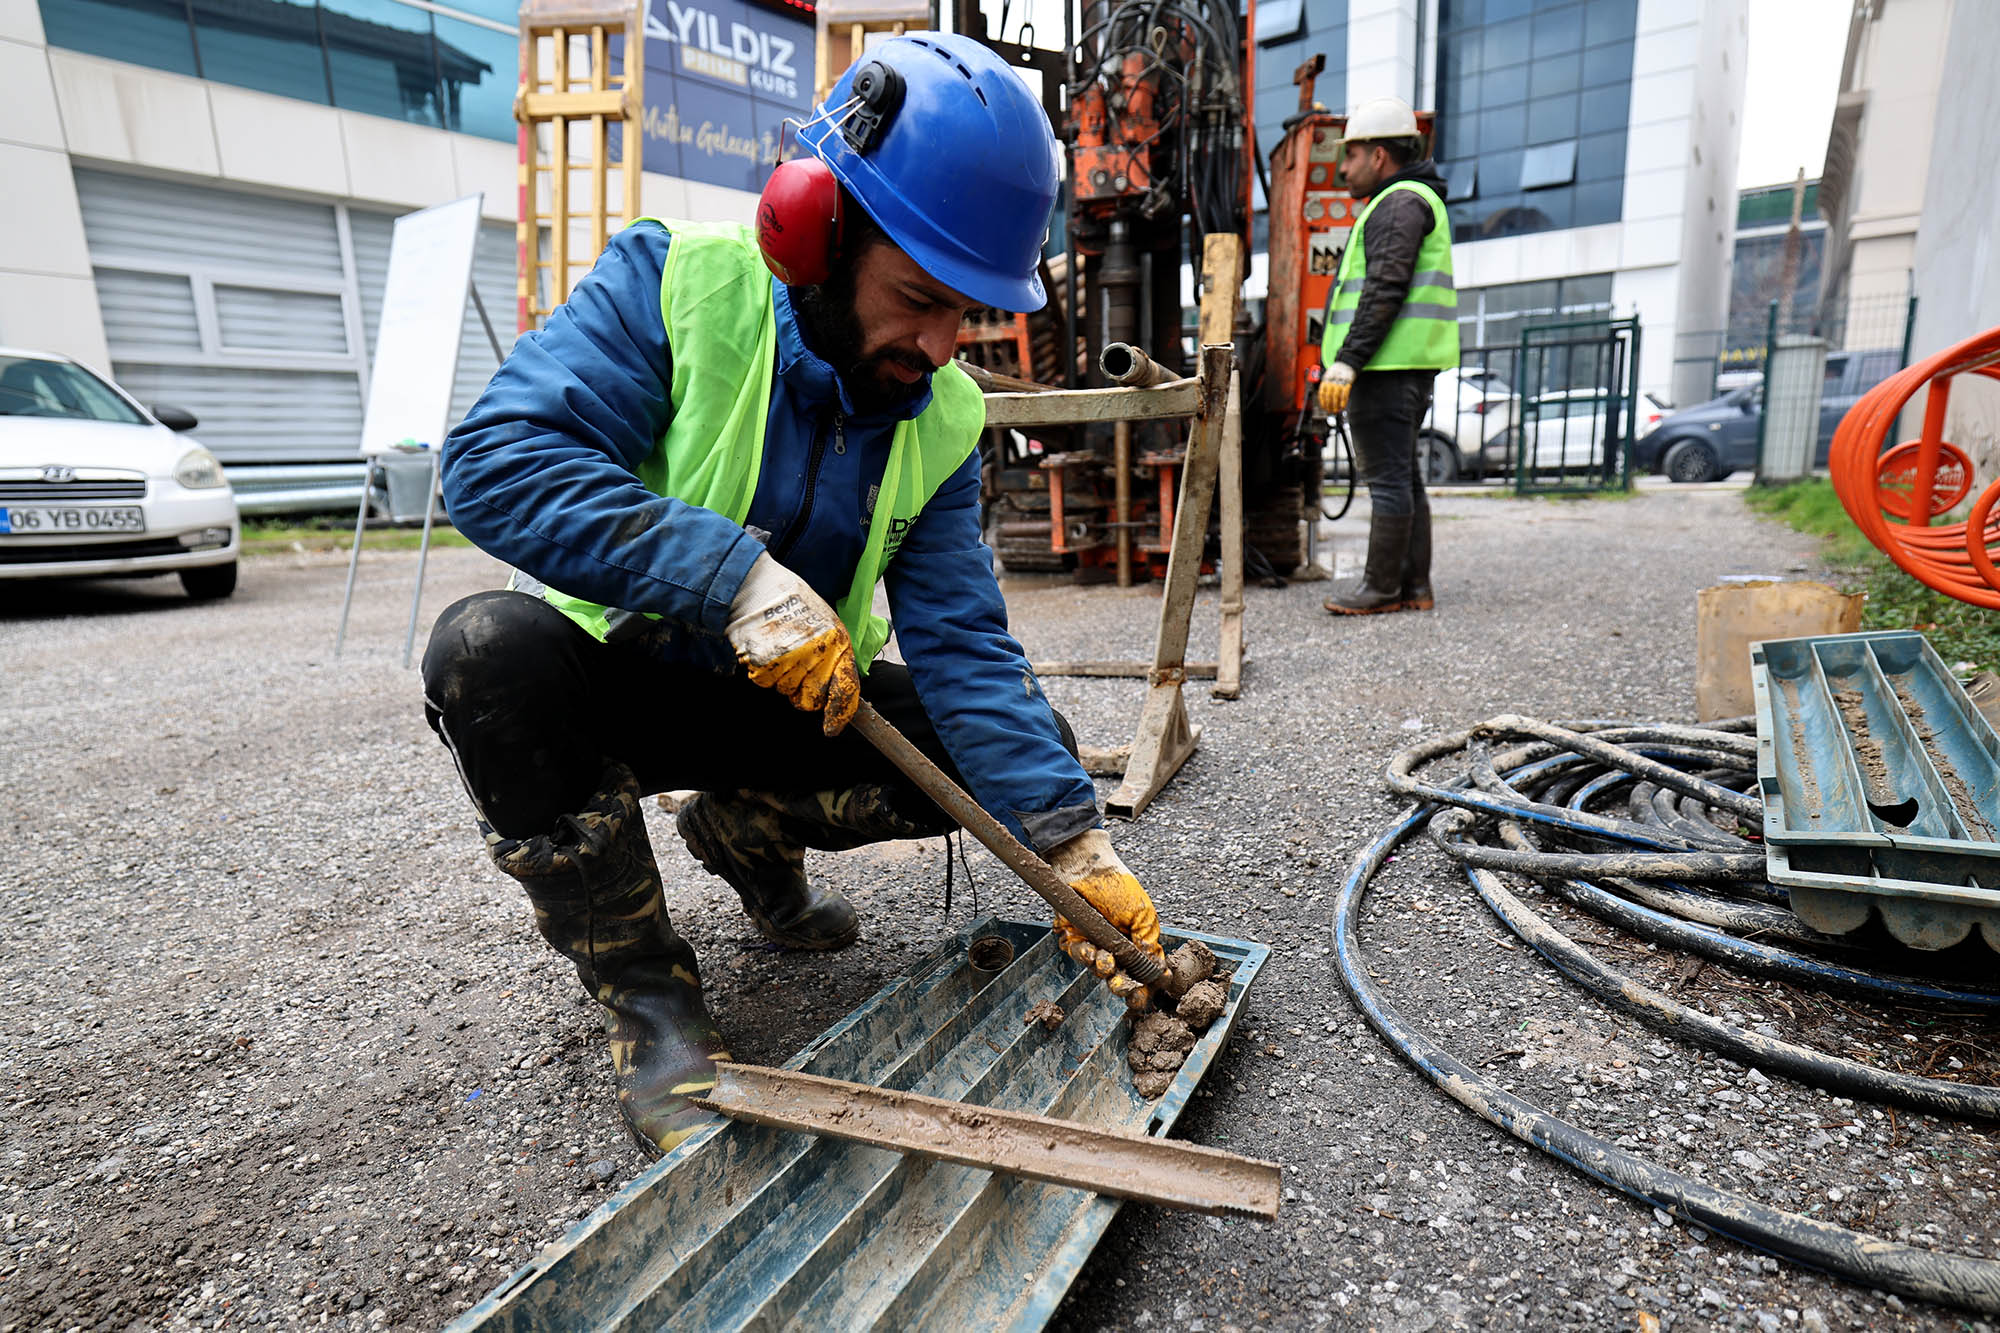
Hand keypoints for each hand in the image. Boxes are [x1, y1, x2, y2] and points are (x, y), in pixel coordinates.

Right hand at [724, 553, 860, 735]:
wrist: (758, 589)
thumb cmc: (794, 604)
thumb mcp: (827, 623)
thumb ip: (835, 655)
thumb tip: (837, 688)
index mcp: (838, 643)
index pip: (846, 689)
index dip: (840, 714)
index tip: (832, 728)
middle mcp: (817, 655)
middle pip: (811, 701)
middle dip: (804, 693)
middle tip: (796, 668)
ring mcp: (790, 661)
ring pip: (786, 693)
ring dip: (782, 678)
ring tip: (780, 649)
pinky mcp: (765, 664)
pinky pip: (766, 684)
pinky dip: (764, 672)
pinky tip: (767, 650)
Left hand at [1047, 828, 1163, 1010]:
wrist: (1087, 865)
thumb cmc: (1117, 885)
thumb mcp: (1141, 913)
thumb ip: (1148, 941)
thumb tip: (1158, 969)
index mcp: (1135, 941)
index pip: (1141, 971)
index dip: (1143, 986)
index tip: (1144, 995)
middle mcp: (1114, 946)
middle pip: (1119, 977)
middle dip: (1121, 986)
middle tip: (1121, 987)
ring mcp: (1093, 942)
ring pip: (1097, 968)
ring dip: (1102, 969)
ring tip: (1105, 961)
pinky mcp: (1072, 936)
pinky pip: (1077, 954)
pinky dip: (1084, 955)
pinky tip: (1091, 950)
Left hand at [1317, 361, 1355, 415]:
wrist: (1347, 362)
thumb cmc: (1337, 370)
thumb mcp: (1328, 375)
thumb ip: (1325, 384)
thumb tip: (1323, 397)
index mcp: (1326, 379)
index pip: (1322, 393)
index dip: (1322, 402)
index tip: (1324, 407)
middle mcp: (1332, 381)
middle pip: (1329, 396)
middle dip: (1329, 405)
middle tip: (1330, 411)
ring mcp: (1340, 382)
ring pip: (1336, 396)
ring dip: (1336, 405)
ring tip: (1336, 410)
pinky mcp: (1347, 383)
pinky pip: (1344, 394)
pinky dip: (1343, 401)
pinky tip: (1342, 406)